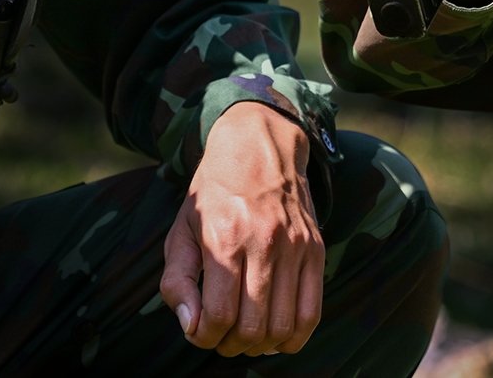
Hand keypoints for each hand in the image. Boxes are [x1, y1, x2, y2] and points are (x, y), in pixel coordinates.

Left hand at [160, 104, 323, 357]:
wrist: (259, 146)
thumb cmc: (214, 193)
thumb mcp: (181, 230)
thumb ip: (177, 282)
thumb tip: (191, 327)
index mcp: (224, 238)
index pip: (218, 315)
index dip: (205, 337)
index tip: (200, 332)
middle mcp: (263, 243)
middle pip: (252, 327)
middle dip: (231, 345)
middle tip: (222, 337)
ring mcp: (295, 247)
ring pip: (282, 325)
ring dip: (260, 345)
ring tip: (246, 336)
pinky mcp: (315, 250)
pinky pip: (312, 312)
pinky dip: (294, 337)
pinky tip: (277, 336)